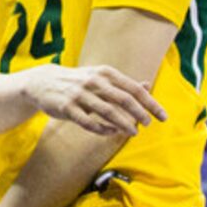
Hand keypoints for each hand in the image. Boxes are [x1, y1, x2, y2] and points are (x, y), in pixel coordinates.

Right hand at [21, 64, 165, 137]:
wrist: (43, 82)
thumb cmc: (78, 81)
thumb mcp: (100, 77)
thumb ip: (123, 83)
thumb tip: (148, 84)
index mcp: (104, 73)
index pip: (132, 88)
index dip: (149, 102)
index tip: (163, 116)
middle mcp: (93, 81)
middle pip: (122, 98)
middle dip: (139, 112)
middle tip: (149, 124)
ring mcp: (79, 95)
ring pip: (106, 111)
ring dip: (123, 123)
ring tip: (134, 132)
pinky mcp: (68, 108)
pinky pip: (88, 122)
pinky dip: (102, 129)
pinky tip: (111, 133)